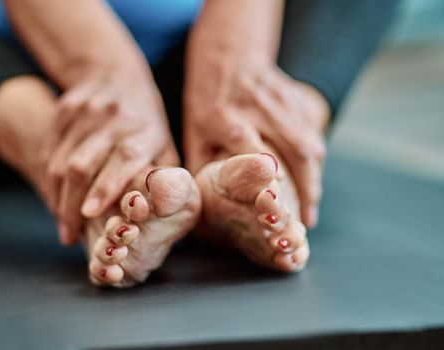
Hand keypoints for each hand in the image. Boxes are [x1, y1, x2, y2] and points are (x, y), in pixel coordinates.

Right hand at [40, 70, 177, 244]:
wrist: (116, 75)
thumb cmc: (145, 123)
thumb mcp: (164, 145)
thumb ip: (164, 180)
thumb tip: (167, 220)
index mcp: (143, 131)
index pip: (122, 161)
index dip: (105, 188)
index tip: (90, 215)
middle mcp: (113, 119)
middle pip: (82, 165)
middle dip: (71, 205)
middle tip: (68, 235)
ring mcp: (85, 112)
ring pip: (60, 161)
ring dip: (57, 197)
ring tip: (62, 221)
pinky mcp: (64, 110)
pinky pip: (49, 150)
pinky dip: (49, 179)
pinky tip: (55, 197)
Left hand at [184, 54, 327, 227]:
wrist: (229, 57)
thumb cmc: (207, 102)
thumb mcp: (194, 131)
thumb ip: (200, 164)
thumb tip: (201, 202)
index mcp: (224, 117)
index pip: (246, 140)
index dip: (262, 162)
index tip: (277, 185)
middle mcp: (257, 108)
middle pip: (292, 144)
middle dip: (304, 185)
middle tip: (304, 219)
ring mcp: (281, 101)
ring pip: (309, 141)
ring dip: (314, 178)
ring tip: (311, 208)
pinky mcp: (296, 99)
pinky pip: (313, 132)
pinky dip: (316, 161)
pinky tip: (312, 181)